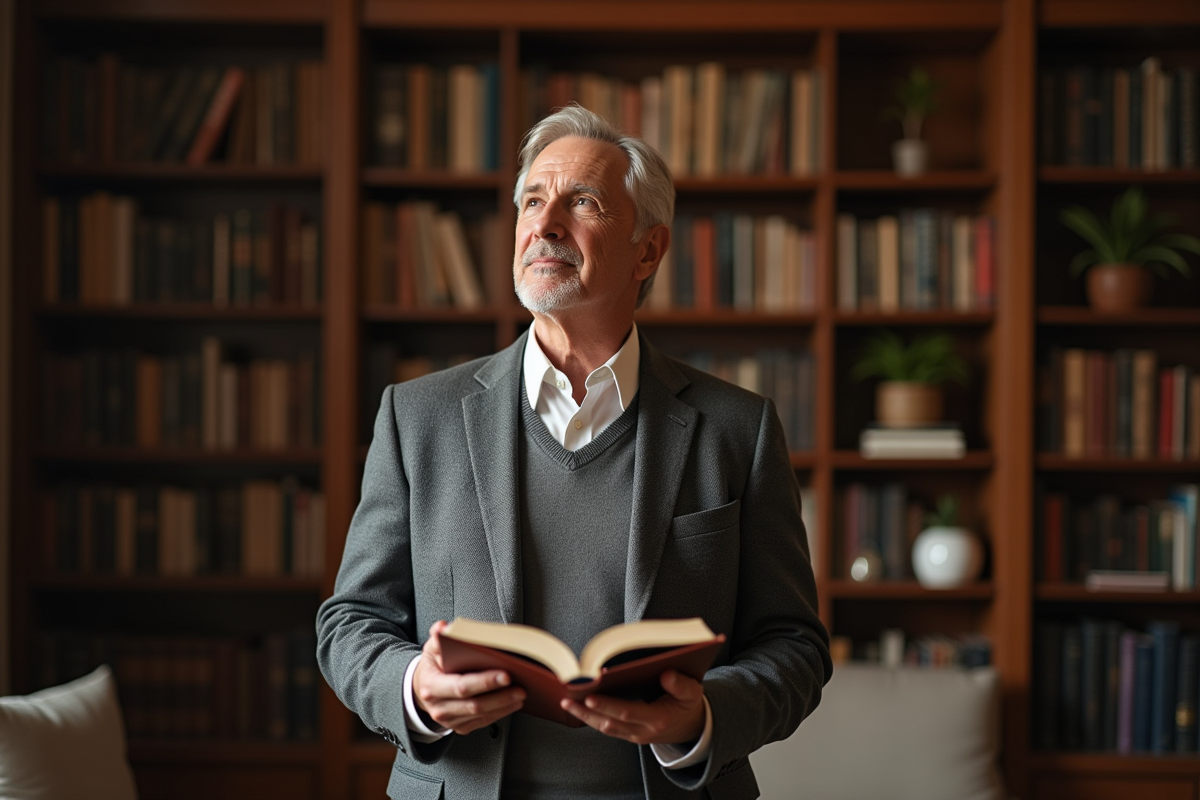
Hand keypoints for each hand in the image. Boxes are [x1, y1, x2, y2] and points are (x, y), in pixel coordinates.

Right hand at [412, 620, 525, 734]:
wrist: (422, 690)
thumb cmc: (432, 666)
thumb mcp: (431, 649)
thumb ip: (439, 637)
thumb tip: (443, 628)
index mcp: (432, 686)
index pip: (462, 686)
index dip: (485, 682)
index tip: (506, 674)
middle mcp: (439, 707)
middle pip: (474, 704)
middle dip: (501, 696)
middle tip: (521, 687)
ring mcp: (449, 720)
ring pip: (481, 715)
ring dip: (505, 705)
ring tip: (521, 693)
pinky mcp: (460, 727)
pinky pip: (483, 722)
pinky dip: (501, 713)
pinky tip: (513, 702)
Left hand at [561, 669, 705, 745]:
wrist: (692, 728)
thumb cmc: (688, 705)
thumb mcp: (693, 692)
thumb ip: (681, 685)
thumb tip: (667, 674)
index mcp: (659, 718)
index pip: (628, 712)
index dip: (607, 705)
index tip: (589, 695)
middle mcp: (644, 730)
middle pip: (610, 722)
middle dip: (586, 711)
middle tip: (568, 698)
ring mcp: (635, 735)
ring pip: (605, 728)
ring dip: (584, 716)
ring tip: (566, 702)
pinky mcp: (630, 734)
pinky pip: (607, 728)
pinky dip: (591, 719)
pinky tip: (578, 708)